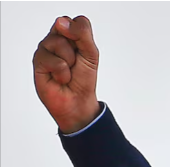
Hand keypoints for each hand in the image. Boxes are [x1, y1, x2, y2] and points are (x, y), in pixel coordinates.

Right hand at [33, 16, 100, 133]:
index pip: (77, 21)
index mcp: (71, 36)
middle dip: (77, 49)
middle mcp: (56, 39)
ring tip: (68, 72)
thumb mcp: (91, 54)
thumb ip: (82, 34)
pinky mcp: (38, 61)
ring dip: (69, 62)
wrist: (78, 101)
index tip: (85, 51)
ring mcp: (45, 49)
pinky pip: (52, 60)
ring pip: (58, 43)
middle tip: (76, 63)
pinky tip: (60, 78)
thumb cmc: (84, 78)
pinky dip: (62, 72)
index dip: (83, 35)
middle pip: (65, 28)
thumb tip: (60, 22)